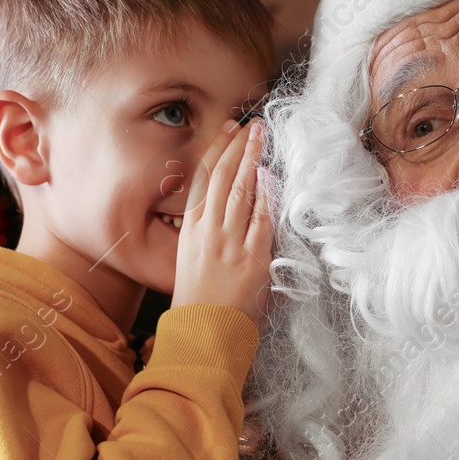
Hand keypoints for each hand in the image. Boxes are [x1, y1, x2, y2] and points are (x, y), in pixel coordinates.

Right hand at [171, 119, 272, 325]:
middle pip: (223, 177)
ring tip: (262, 137)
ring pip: (241, 190)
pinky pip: (261, 218)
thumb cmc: (199, 304)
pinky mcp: (252, 257)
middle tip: (251, 125)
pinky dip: (265, 194)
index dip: (217, 152)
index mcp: (190, 231)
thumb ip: (206, 235)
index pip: (203, 180)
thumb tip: (224, 212)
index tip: (228, 132)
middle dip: (238, 146)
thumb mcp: (192, 262)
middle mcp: (207, 231)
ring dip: (253, 159)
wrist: (203, 334)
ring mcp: (229, 243)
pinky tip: (269, 175)